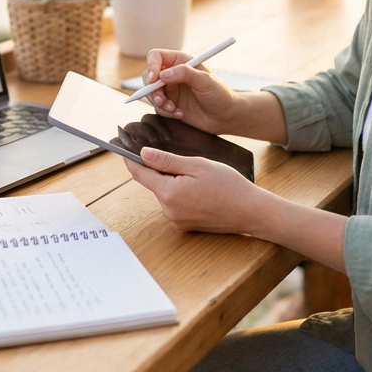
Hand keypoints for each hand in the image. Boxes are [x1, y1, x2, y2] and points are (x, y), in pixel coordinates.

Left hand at [123, 147, 263, 234]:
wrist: (251, 211)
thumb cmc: (228, 185)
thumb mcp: (197, 165)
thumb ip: (167, 161)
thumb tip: (143, 154)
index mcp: (169, 193)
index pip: (140, 174)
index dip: (130, 159)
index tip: (120, 147)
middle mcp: (169, 210)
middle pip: (154, 183)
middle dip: (161, 169)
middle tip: (181, 158)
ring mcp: (177, 220)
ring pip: (166, 192)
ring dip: (174, 181)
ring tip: (199, 176)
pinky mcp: (185, 225)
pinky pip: (176, 203)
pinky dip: (182, 192)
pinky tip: (201, 188)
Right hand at [140, 48, 239, 134]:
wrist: (226, 117)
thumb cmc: (220, 95)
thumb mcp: (205, 81)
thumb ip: (185, 74)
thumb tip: (163, 74)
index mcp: (181, 61)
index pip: (156, 56)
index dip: (152, 66)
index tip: (154, 79)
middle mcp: (173, 73)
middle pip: (148, 75)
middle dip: (152, 89)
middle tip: (161, 99)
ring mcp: (170, 89)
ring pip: (151, 93)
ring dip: (159, 102)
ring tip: (173, 109)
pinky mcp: (170, 104)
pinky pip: (158, 107)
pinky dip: (165, 112)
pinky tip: (180, 114)